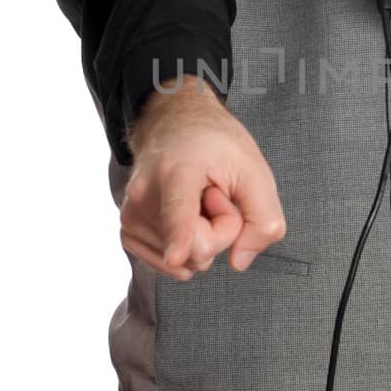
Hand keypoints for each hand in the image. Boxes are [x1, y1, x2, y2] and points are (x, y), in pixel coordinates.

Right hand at [119, 78, 286, 280]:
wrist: (174, 126)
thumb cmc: (215, 147)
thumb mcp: (255, 172)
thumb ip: (263, 218)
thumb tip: (238, 262)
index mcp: (178, 170)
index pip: (179, 211)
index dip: (179, 237)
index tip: (175, 257)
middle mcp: (145, 194)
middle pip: (197, 249)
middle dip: (219, 229)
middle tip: (214, 194)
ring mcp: (130, 215)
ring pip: (184, 260)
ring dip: (201, 236)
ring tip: (196, 200)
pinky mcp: (127, 231)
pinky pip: (168, 264)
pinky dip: (184, 246)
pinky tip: (183, 216)